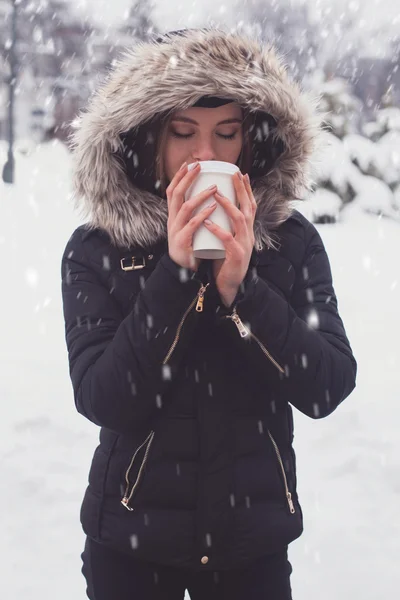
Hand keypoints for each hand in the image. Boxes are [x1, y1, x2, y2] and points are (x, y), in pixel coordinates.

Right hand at [166, 162, 217, 270]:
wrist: (183, 270)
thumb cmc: (190, 247)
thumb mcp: (190, 227)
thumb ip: (194, 214)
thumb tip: (208, 196)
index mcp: (173, 216)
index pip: (172, 191)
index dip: (179, 176)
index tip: (189, 163)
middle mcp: (172, 220)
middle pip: (176, 194)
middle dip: (187, 178)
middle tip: (199, 166)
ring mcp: (176, 230)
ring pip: (185, 207)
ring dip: (200, 195)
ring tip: (214, 187)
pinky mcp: (182, 241)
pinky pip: (193, 225)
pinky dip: (203, 215)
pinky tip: (212, 207)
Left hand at [204, 172, 256, 305]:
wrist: (230, 286)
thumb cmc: (225, 263)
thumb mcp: (228, 241)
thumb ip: (225, 227)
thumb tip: (216, 209)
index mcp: (246, 231)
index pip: (249, 206)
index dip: (246, 190)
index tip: (240, 173)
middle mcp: (248, 235)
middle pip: (248, 208)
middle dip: (242, 190)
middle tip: (234, 174)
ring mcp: (244, 245)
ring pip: (240, 221)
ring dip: (229, 206)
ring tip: (217, 194)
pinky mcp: (237, 257)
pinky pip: (228, 241)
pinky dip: (218, 231)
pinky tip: (207, 223)